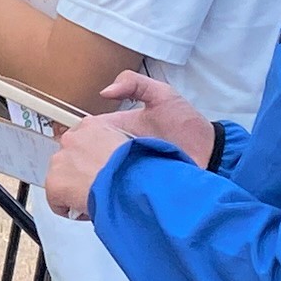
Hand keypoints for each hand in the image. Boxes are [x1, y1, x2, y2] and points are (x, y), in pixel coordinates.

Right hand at [43, 73, 213, 217]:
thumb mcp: (163, 95)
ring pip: (94, 177)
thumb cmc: (186, 125)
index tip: (69, 147)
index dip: (74, 140)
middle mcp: (115, 150)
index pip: (84, 134)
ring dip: (89, 180)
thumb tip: (105, 92)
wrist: (211, 154)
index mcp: (116, 128)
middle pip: (84, 158)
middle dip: (77, 163)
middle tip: (79, 170)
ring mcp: (123, 170)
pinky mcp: (132, 187)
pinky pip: (112, 192)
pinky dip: (105, 194)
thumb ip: (136, 85)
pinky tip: (102, 196)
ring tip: (88, 184)